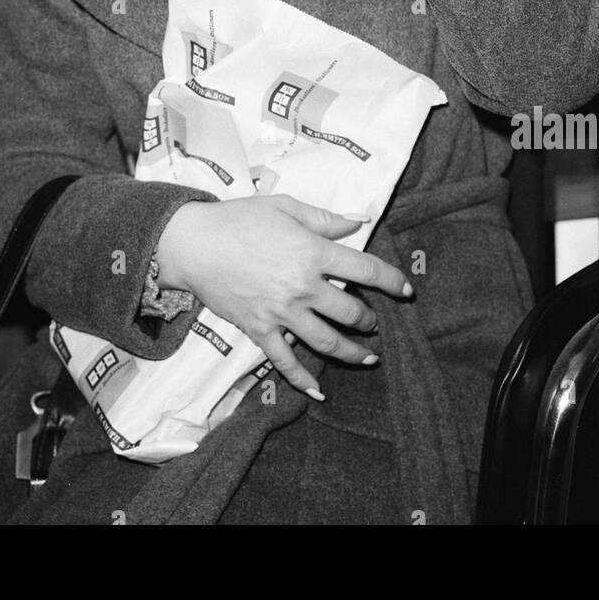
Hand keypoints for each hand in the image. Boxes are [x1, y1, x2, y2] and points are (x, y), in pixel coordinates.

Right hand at [154, 194, 412, 400]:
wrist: (193, 243)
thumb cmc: (239, 219)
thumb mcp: (285, 207)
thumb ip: (325, 218)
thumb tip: (359, 221)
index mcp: (312, 252)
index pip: (365, 270)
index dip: (391, 280)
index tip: (405, 289)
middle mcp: (303, 286)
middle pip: (350, 311)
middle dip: (369, 319)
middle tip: (375, 322)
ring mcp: (282, 312)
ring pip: (326, 341)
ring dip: (351, 352)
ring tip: (368, 357)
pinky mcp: (260, 330)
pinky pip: (285, 361)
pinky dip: (302, 380)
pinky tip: (318, 392)